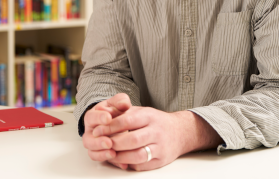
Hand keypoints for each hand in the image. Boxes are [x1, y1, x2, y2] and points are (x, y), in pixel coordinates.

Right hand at [82, 93, 131, 169]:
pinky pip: (102, 160)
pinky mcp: (101, 153)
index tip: (109, 118)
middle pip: (88, 139)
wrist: (113, 119)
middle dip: (98, 141)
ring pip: (92, 151)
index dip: (99, 118)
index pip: (92, 117)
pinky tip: (122, 162)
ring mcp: (94, 144)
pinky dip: (112, 161)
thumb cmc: (113, 110)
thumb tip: (124, 103)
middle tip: (109, 141)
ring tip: (113, 152)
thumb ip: (120, 100)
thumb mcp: (116, 102)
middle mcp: (90, 132)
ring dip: (102, 153)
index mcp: (92, 116)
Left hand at [92, 105, 220, 170]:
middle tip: (102, 143)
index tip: (98, 129)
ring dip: (120, 157)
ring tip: (110, 154)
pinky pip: (142, 165)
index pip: (128, 120)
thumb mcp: (143, 111)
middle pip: (132, 139)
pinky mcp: (161, 160)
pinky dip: (129, 164)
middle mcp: (156, 131)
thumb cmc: (156, 121)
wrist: (180, 131)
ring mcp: (160, 147)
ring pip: (137, 155)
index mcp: (149, 116)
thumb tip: (105, 116)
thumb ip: (125, 113)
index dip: (111, 126)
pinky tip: (121, 161)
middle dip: (114, 143)